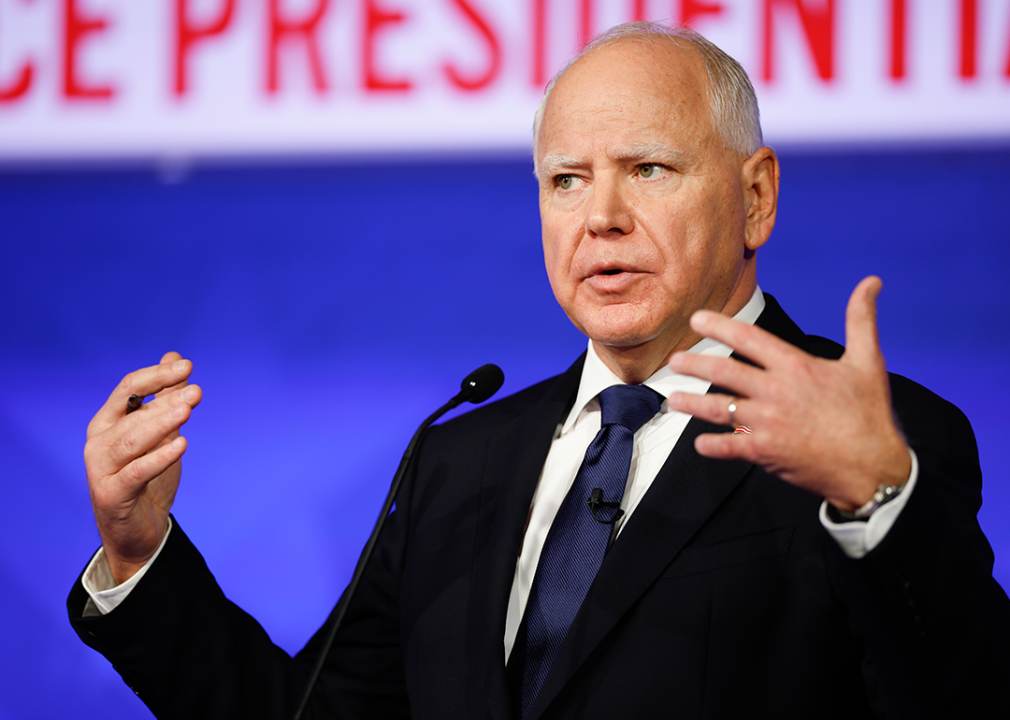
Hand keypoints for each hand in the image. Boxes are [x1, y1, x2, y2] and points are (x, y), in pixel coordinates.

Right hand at [84, 352, 201, 583]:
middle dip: (166, 399)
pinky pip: (136, 473)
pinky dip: (159, 458)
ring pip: (132, 441)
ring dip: (161, 424)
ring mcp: (101, 469)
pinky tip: (182, 445)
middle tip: (196, 391)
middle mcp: (99, 442)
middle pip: (132, 413)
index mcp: (108, 422)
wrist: (139, 531)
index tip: (188, 366)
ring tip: (188, 411)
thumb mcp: (160, 433)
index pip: (129, 389)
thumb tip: (174, 357)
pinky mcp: (111, 495)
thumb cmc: (147, 478)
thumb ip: (165, 396)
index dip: (157, 375)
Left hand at [666, 277, 909, 511]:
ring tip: (672, 399)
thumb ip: (861, 320)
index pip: (749, 337)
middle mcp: (776, 391)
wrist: (874, 468)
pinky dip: (711, 445)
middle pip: (724, 371)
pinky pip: (728, 446)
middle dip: (694, 363)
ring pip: (717, 408)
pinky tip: (700, 442)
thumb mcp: (868, 362)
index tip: (697, 319)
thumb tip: (871, 282)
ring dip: (691, 403)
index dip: (719, 325)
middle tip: (674, 360)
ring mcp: (767, 423)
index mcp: (796, 366)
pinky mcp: (765, 452)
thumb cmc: (870, 415)